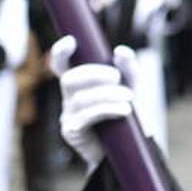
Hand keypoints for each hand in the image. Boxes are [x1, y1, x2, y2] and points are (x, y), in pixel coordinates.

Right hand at [50, 35, 134, 169]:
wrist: (124, 149)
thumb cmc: (124, 113)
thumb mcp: (130, 86)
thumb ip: (128, 68)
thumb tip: (120, 51)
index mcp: (78, 83)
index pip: (61, 65)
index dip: (61, 53)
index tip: (71, 41)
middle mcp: (68, 97)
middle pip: (69, 78)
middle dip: (94, 73)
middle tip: (117, 77)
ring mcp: (68, 115)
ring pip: (80, 99)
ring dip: (107, 94)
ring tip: (129, 97)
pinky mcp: (73, 132)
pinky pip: (86, 117)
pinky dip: (107, 109)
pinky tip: (124, 110)